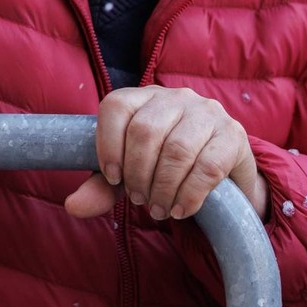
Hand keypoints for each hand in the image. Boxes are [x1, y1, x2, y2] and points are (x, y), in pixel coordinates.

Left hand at [63, 86, 267, 221]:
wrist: (222, 172)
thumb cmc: (166, 167)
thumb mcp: (130, 175)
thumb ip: (102, 187)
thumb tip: (73, 206)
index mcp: (145, 97)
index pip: (115, 106)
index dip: (107, 145)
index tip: (113, 177)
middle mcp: (177, 97)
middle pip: (145, 131)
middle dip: (137, 174)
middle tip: (139, 200)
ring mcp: (208, 112)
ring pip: (176, 149)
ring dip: (162, 188)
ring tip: (159, 209)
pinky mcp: (233, 135)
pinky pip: (207, 166)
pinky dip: (188, 194)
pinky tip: (181, 209)